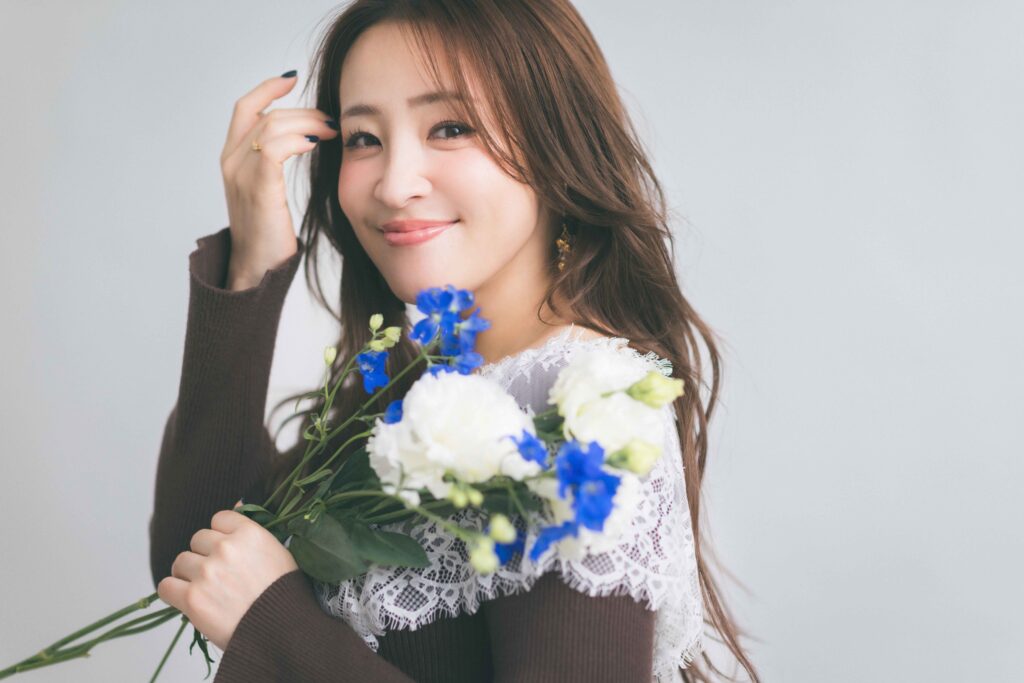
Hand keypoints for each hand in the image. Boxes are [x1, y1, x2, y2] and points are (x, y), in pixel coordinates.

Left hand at [157, 500, 299, 650]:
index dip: (221, 535)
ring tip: (203, 589)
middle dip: (204, 554)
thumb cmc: (284, 593)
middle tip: (216, 574)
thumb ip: (253, 530)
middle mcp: (226, 548)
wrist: (283, 630)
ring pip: (180, 561)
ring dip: (188, 573)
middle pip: (198, 539)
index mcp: (249, 533)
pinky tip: (186, 599)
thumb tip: (236, 504)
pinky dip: (173, 592)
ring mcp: (207, 572)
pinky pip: (166, 586)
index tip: (226, 550)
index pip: (219, 518)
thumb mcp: (278, 551)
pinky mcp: (192, 598)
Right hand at [219, 72, 339, 289]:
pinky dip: (297, 140)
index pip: (244, 108)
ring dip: (306, 123)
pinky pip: (273, 149)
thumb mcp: (267, 189)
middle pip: (265, 114)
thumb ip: (274, 161)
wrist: (256, 267)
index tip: (293, 79)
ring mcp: (241, 174)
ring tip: (330, 131)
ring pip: (271, 127)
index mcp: (232, 157)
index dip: (267, 89)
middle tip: (331, 120)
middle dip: (302, 111)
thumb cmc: (268, 232)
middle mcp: (231, 161)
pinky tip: (315, 144)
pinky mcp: (257, 188)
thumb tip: (306, 137)